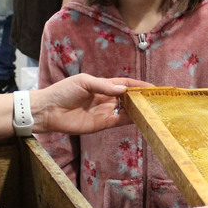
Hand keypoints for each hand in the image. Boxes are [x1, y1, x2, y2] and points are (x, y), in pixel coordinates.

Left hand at [30, 73, 149, 133]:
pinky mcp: (103, 124)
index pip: (126, 84)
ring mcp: (106, 112)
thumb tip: (124, 89)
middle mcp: (107, 98)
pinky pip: (120, 121)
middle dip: (142, 98)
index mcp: (103, 85)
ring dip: (139, 110)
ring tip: (154, 110)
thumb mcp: (84, 83)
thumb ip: (104, 86)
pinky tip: (141, 118)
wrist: (49, 111)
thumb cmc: (64, 92)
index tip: (153, 87)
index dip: (139, 85)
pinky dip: (131, 120)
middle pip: (129, 98)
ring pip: (127, 110)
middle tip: (158, 100)